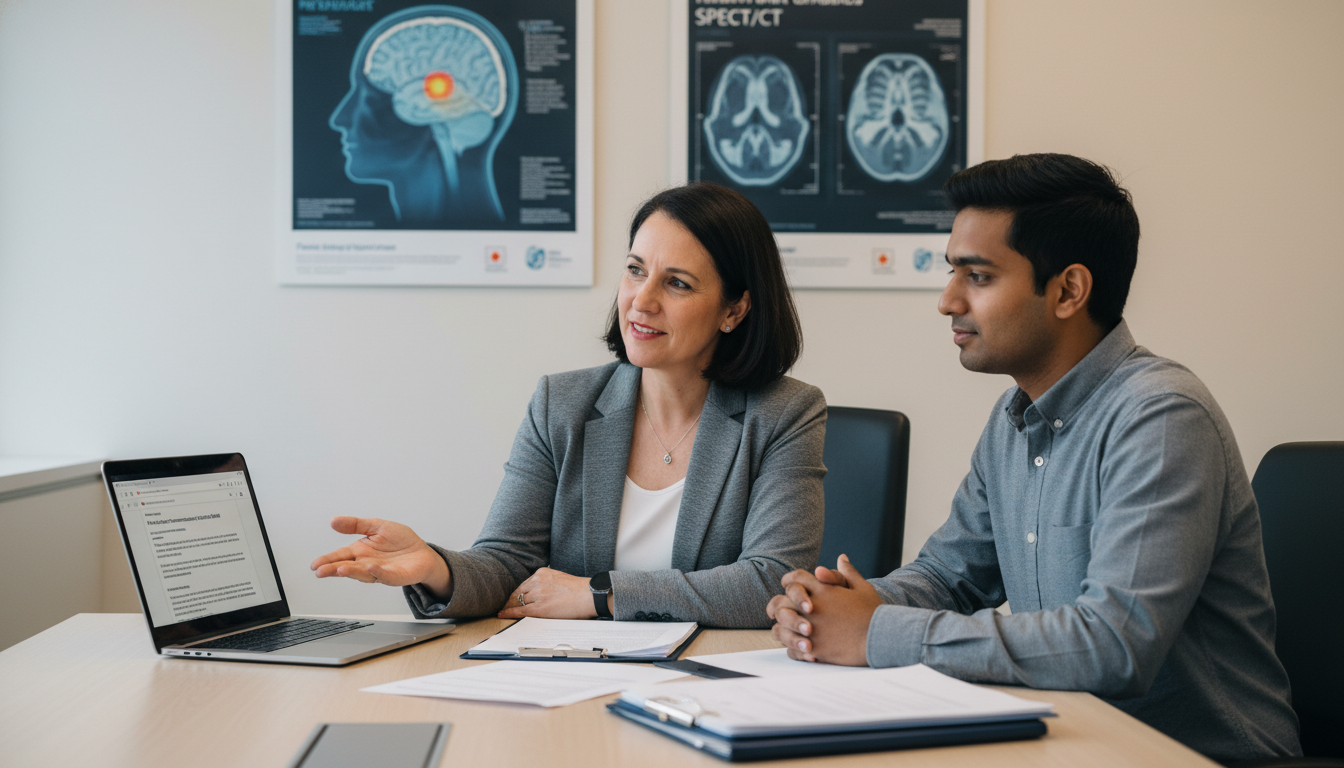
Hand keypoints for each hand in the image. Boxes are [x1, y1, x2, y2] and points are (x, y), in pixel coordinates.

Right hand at [310, 517, 450, 596]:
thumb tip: (334, 521)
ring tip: (341, 569)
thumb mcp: (377, 526)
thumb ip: (355, 524)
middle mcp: (367, 563)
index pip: (340, 555)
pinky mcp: (394, 576)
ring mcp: (380, 571)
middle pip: (347, 567)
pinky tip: (371, 567)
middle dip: (333, 569)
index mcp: (361, 551)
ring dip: (352, 572)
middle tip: (320, 571)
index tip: (315, 564)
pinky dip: (378, 571)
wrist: (422, 553)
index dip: (327, 560)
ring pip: (363, 573)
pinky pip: (385, 575)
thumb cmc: (400, 541)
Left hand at [498, 567, 600, 619]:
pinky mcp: (539, 608)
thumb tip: (539, 589)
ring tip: (503, 610)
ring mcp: (537, 595)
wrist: (589, 595)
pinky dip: (509, 612)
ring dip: (510, 606)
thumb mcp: (559, 577)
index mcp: (542, 572)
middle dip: (511, 599)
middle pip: (518, 592)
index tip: (512, 596)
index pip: (524, 583)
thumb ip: (547, 581)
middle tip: (504, 605)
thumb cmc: (578, 589)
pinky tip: (502, 614)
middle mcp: (537, 582)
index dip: (516, 592)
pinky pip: (519, 610)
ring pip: (517, 601)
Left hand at [767, 554, 881, 665]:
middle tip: (774, 611)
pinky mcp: (813, 648)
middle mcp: (813, 607)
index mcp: (823, 590)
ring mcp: (811, 628)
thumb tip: (841, 557)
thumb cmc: (873, 613)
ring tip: (783, 631)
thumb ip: (848, 573)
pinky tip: (796, 648)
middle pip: (782, 602)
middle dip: (777, 606)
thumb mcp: (863, 588)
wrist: (881, 638)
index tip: (787, 586)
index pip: (795, 578)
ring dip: (780, 628)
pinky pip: (791, 648)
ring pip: (781, 627)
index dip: (789, 581)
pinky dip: (791, 648)